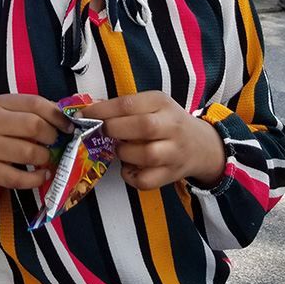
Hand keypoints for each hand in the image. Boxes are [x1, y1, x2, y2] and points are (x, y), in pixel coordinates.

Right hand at [0, 94, 73, 189]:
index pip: (35, 103)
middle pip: (34, 126)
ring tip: (46, 158)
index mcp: (1, 103)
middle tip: (54, 143)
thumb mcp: (7, 111)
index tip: (67, 126)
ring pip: (29, 153)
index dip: (57, 115)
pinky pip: (19, 178)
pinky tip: (43, 175)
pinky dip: (36, 179)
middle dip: (52, 136)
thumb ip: (33, 110)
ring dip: (45, 158)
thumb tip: (65, 116)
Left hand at [81, 91, 225, 189]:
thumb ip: (123, 107)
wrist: (201, 146)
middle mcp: (171, 126)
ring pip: (147, 154)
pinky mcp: (171, 174)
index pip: (128, 104)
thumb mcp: (151, 105)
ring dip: (123, 153)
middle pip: (142, 126)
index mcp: (162, 103)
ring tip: (119, 149)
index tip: (82, 116)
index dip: (101, 111)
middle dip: (113, 129)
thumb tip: (88, 110)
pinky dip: (130, 176)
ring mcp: (174, 152)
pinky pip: (146, 180)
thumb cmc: (167, 122)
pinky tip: (128, 168)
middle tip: (101, 132)